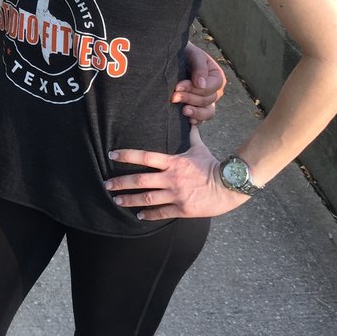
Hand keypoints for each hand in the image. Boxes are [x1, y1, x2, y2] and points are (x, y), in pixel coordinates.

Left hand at [106, 126, 246, 219]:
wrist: (230, 185)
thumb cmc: (213, 165)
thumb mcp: (200, 147)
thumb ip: (192, 135)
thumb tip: (191, 119)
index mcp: (172, 162)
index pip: (144, 157)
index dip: (126, 156)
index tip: (111, 155)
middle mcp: (171, 178)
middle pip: (140, 180)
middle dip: (120, 182)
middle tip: (106, 184)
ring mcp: (176, 194)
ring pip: (147, 199)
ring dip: (130, 200)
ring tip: (116, 201)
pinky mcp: (183, 209)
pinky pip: (162, 213)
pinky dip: (149, 215)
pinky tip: (139, 216)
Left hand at [171, 43, 226, 124]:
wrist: (173, 57)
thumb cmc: (185, 53)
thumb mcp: (193, 54)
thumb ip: (199, 67)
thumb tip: (202, 85)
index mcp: (217, 77)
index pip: (211, 88)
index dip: (195, 89)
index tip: (178, 86)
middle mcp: (215, 91)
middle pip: (208, 100)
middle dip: (190, 98)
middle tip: (173, 97)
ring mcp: (207, 101)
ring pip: (208, 112)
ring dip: (196, 112)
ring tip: (184, 111)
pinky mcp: (197, 108)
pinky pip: (201, 119)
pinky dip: (196, 120)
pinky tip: (187, 121)